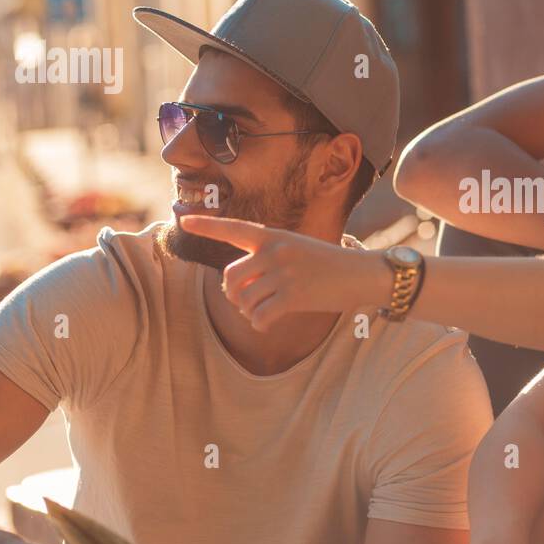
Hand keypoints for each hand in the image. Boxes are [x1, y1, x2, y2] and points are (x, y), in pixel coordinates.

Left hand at [178, 215, 375, 329]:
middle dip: (234, 295)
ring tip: (265, 311)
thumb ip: (266, 259)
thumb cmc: (327, 264)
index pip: (233, 229)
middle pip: (230, 278)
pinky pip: (259, 317)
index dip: (207, 226)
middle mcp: (274, 252)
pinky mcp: (292, 296)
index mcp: (273, 237)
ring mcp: (283, 274)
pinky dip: (260, 324)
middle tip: (248, 301)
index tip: (183, 219)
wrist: (361, 273)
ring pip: (244, 301)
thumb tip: (235, 287)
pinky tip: (269, 323)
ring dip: (249, 312)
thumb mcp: (296, 249)